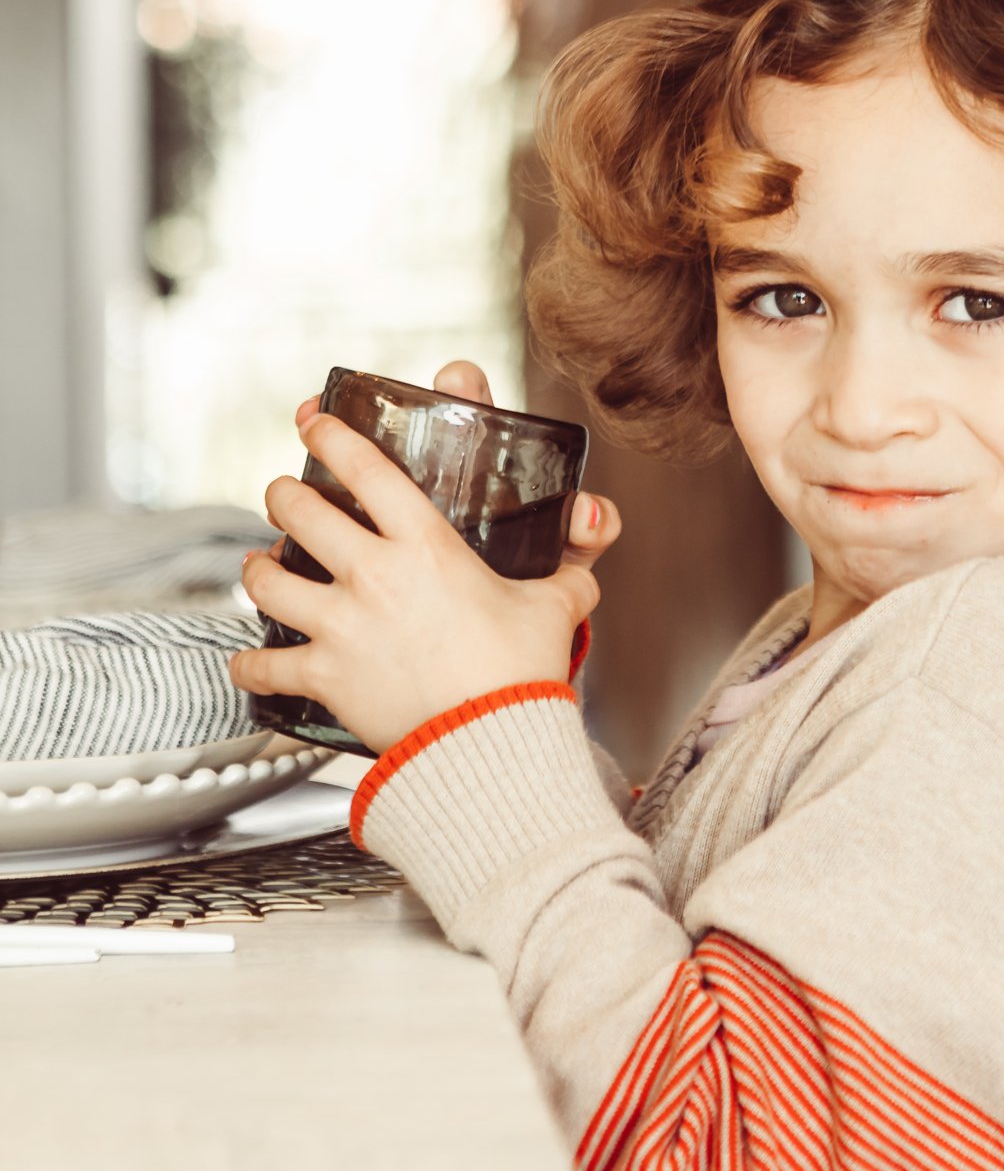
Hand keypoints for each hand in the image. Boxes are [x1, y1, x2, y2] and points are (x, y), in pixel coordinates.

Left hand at [229, 367, 621, 755]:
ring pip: (267, 581)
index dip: (333, 437)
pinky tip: (250, 661)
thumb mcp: (556, 609)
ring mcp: (341, 626)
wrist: (491, 748)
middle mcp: (374, 577)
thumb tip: (587, 552)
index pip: (366, 470)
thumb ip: (566, 572)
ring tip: (259, 565)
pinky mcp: (324, 677)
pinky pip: (265, 665)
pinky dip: (251, 664)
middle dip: (284, 496)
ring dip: (257, 568)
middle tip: (284, 495)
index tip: (315, 423)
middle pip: (300, 514)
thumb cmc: (519, 677)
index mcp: (426, 547)